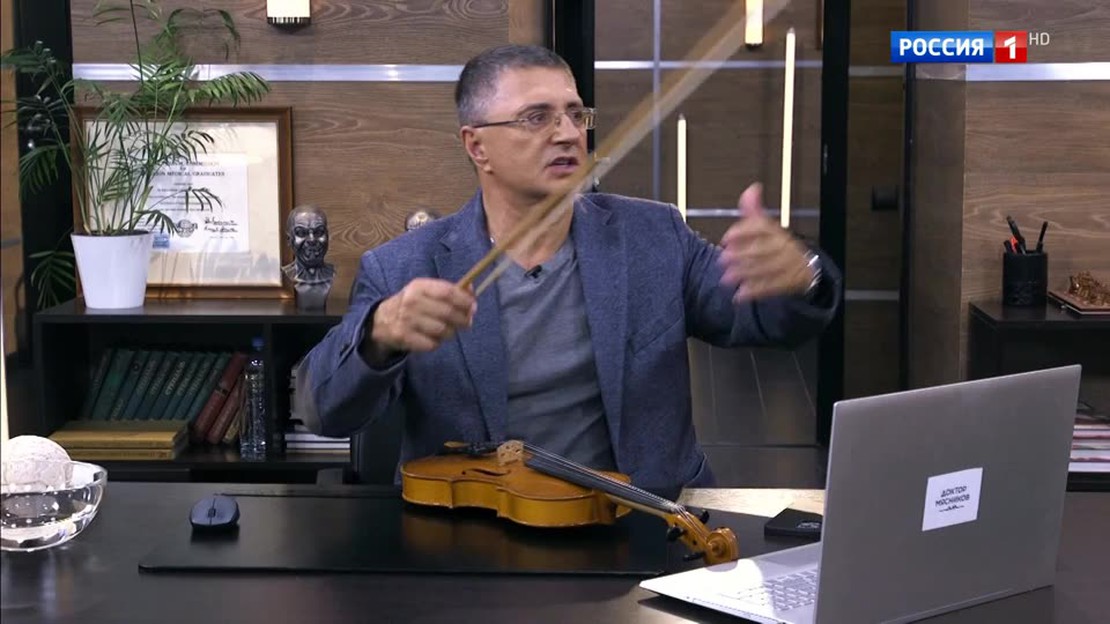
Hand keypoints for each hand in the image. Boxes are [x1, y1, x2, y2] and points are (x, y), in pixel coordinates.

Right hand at [370, 278, 475, 354]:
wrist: (382, 321)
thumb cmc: (412, 304)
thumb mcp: (425, 291)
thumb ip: (449, 290)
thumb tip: (472, 290)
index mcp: (419, 286)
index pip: (448, 292)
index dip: (464, 300)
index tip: (473, 307)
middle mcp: (412, 302)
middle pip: (448, 313)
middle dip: (463, 319)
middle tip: (467, 322)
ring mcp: (407, 320)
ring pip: (443, 330)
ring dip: (450, 333)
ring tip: (448, 330)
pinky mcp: (404, 337)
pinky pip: (432, 344)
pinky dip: (436, 343)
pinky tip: (432, 337)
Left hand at [718, 183, 815, 302]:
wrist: (804, 267)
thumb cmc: (777, 244)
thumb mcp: (767, 226)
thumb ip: (754, 211)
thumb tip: (751, 188)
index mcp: (777, 230)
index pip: (762, 227)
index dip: (743, 232)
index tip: (726, 238)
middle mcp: (784, 246)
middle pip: (762, 249)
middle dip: (741, 255)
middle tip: (722, 259)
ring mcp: (788, 265)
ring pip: (765, 269)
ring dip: (744, 274)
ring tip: (726, 279)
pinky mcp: (788, 282)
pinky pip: (771, 287)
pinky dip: (755, 291)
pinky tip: (739, 294)